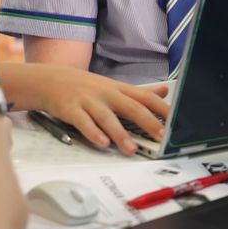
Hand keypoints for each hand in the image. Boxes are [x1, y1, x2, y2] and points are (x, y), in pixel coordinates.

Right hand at [2, 63, 169, 154]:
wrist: (51, 79)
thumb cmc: (86, 87)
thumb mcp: (114, 86)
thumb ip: (139, 92)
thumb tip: (165, 91)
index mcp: (119, 89)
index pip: (145, 97)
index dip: (162, 108)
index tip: (176, 121)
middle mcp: (106, 93)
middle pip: (130, 106)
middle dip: (147, 122)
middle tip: (160, 137)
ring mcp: (89, 101)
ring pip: (107, 117)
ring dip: (120, 134)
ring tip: (131, 150)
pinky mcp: (72, 110)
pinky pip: (83, 123)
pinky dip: (93, 133)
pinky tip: (102, 144)